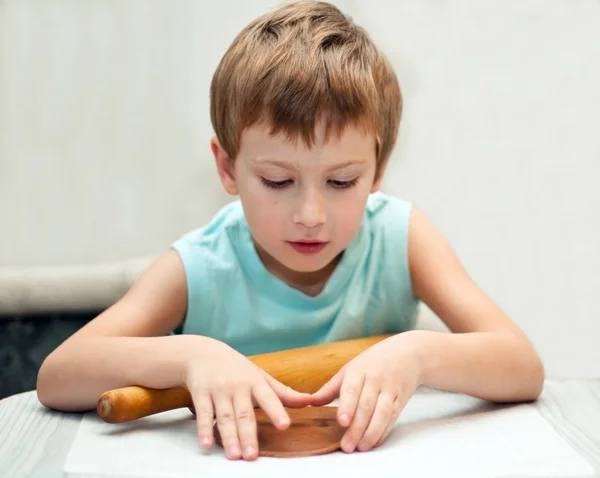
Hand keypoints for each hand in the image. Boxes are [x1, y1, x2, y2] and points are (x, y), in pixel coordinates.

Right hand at [182, 339, 312, 460]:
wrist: (203, 353)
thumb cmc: (237, 368)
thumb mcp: (260, 376)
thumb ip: (283, 392)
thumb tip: (310, 401)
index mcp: (255, 382)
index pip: (268, 397)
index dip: (276, 411)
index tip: (284, 425)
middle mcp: (237, 386)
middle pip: (244, 413)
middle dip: (248, 434)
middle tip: (252, 455)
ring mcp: (218, 390)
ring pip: (224, 417)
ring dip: (229, 437)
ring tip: (235, 455)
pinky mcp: (201, 394)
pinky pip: (202, 414)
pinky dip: (204, 430)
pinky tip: (206, 444)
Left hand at [310, 333, 421, 452]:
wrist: (407, 353)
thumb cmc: (372, 363)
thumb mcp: (350, 369)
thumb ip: (330, 388)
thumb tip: (310, 403)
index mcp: (359, 370)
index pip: (352, 389)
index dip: (347, 406)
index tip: (341, 422)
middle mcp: (375, 379)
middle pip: (366, 406)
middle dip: (356, 428)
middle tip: (346, 446)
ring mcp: (390, 389)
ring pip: (382, 413)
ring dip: (371, 433)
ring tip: (360, 447)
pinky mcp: (401, 399)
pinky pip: (393, 417)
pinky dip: (383, 431)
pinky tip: (374, 442)